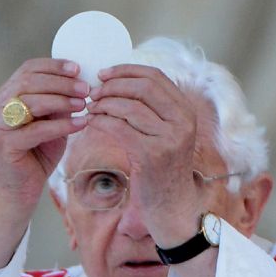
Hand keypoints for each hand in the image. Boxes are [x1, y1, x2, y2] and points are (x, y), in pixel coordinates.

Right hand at [0, 58, 88, 213]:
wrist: (21, 191)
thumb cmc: (38, 155)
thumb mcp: (51, 122)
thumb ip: (58, 103)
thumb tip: (79, 82)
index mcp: (6, 97)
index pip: (27, 70)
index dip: (53, 66)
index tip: (78, 69)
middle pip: (27, 82)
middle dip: (60, 82)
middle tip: (85, 89)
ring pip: (29, 102)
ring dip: (61, 100)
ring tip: (84, 104)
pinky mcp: (4, 145)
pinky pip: (35, 130)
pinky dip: (60, 125)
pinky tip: (80, 124)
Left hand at [86, 64, 201, 239]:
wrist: (171, 206)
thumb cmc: (161, 168)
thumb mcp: (164, 134)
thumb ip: (150, 110)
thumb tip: (117, 83)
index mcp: (186, 110)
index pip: (155, 76)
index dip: (126, 70)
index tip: (104, 73)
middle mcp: (182, 120)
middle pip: (142, 87)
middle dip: (113, 85)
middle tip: (93, 91)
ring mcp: (169, 137)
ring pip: (129, 107)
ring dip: (104, 104)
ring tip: (90, 108)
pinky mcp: (152, 155)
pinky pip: (119, 128)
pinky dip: (101, 121)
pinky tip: (91, 122)